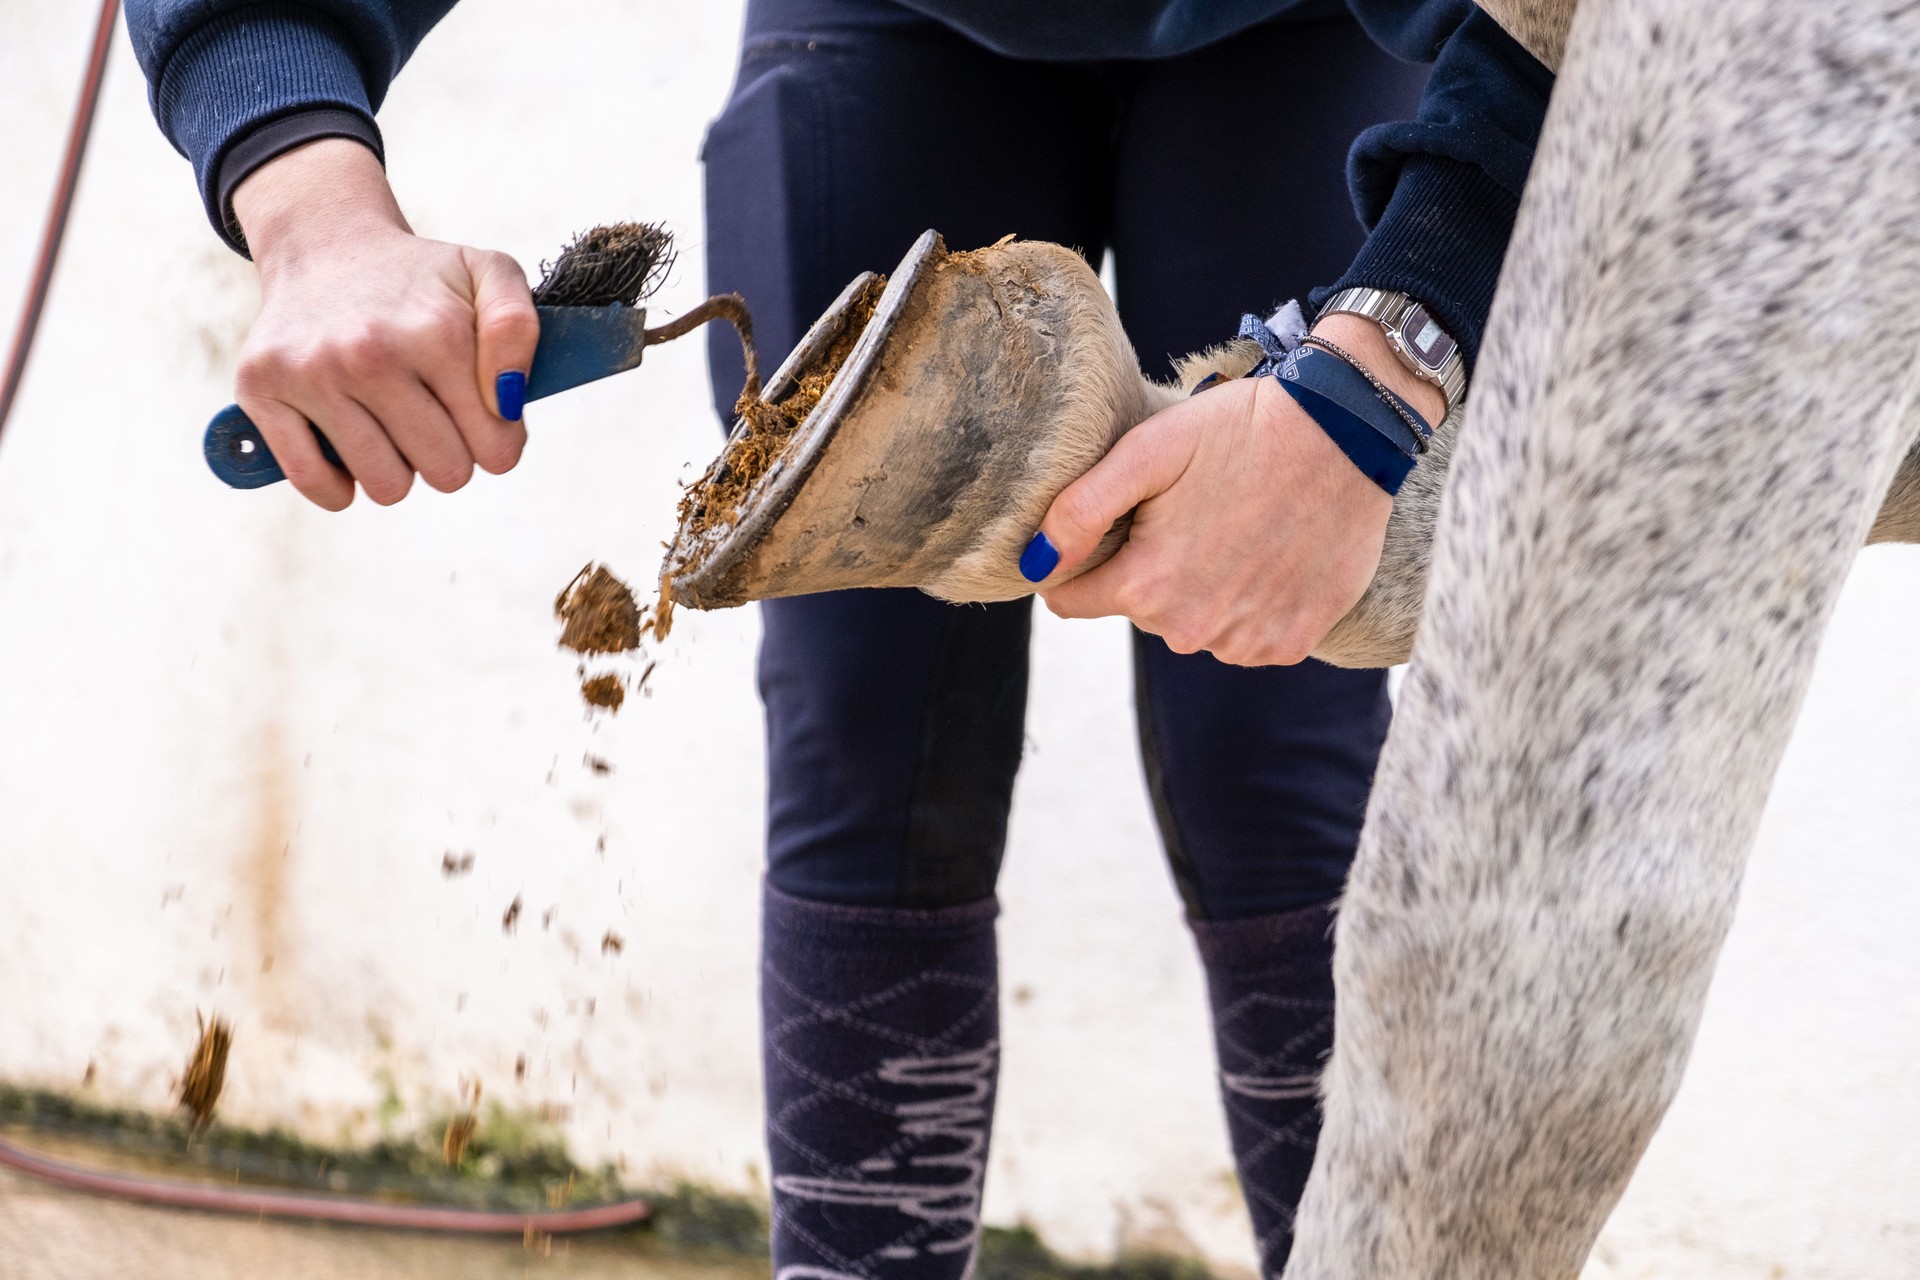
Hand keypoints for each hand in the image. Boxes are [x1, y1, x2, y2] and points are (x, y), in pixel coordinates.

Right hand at [231, 138, 538, 510]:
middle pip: (447, 474)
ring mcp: (312, 371)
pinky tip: (349, 453)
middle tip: (431, 415)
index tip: (479, 414)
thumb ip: (518, 331)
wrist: (327, 247)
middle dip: (449, 455)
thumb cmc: (421, 280)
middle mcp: (371, 352)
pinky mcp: (261, 387)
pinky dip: (337, 486)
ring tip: (390, 423)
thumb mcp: (489, 276)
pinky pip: (314, 483)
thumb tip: (505, 401)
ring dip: (397, 469)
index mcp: (438, 332)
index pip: (497, 449)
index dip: (497, 440)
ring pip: (387, 487)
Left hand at [1031, 315, 1443, 666]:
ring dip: (1202, 587)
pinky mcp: (1292, 642)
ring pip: (1192, 623)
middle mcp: (1192, 628)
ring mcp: (1246, 642)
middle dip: (1150, 567)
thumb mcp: (1147, 451)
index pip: (1072, 599)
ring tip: (1234, 527)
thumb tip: (1034, 564)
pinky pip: (1244, 635)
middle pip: (1137, 609)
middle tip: (1190, 511)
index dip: (1083, 560)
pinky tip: (1268, 554)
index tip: (1115, 526)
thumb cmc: (1241, 431)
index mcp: (1147, 586)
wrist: (1348, 432)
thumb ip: (1079, 511)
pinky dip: (1249, 604)